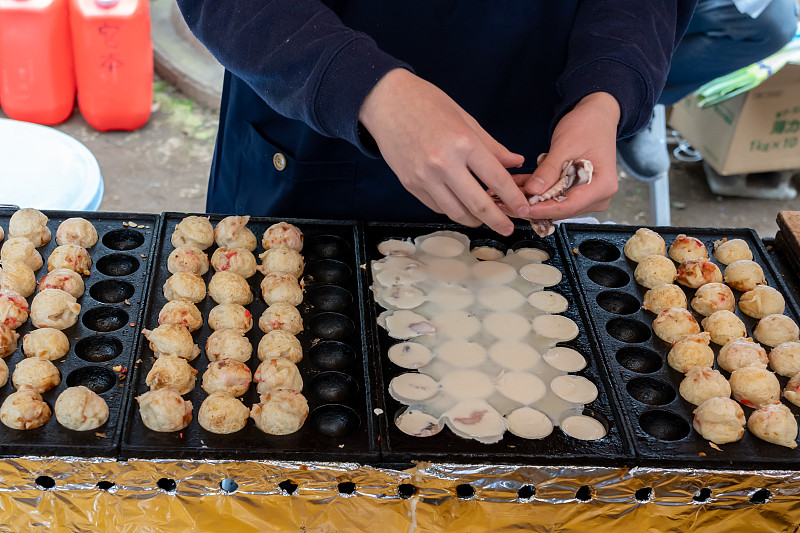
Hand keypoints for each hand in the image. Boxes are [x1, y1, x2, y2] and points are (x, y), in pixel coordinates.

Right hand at [359, 69, 528, 235]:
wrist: (386, 101)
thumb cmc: (427, 103)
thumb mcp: (465, 119)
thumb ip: (491, 146)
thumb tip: (515, 163)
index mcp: (463, 143)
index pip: (497, 180)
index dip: (514, 199)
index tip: (524, 209)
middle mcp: (443, 164)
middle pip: (478, 205)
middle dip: (497, 221)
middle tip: (508, 227)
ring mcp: (425, 177)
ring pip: (456, 213)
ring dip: (474, 220)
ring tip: (485, 218)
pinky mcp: (410, 185)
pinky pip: (437, 207)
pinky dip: (452, 210)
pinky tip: (461, 205)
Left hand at [518, 92, 620, 219]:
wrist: (597, 117)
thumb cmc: (587, 126)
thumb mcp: (565, 146)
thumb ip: (549, 170)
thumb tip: (533, 190)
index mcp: (602, 185)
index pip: (569, 206)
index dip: (543, 209)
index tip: (522, 208)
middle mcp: (598, 196)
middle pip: (561, 209)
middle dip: (533, 206)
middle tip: (505, 202)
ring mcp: (589, 197)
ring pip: (555, 205)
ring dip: (531, 199)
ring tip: (506, 193)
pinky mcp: (578, 193)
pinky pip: (555, 197)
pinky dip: (537, 192)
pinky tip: (518, 186)